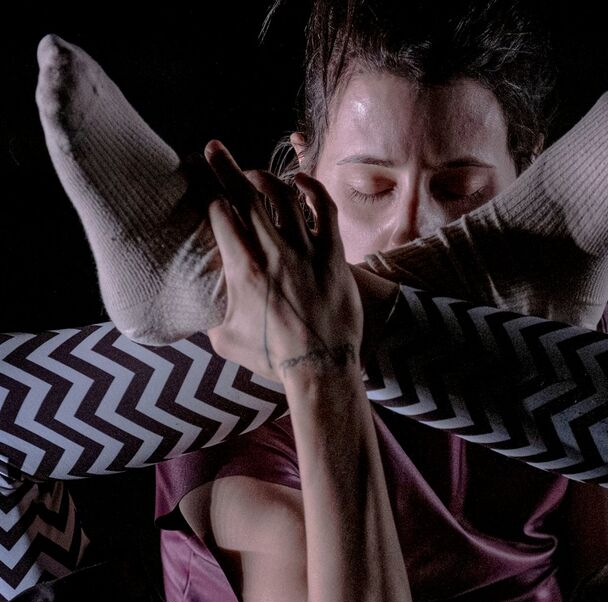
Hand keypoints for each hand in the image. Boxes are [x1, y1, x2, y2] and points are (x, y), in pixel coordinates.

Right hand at [204, 139, 361, 383]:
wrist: (321, 367)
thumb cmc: (273, 358)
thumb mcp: (226, 339)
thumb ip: (212, 317)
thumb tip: (202, 309)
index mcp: (242, 269)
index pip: (218, 213)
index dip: (204, 188)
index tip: (195, 175)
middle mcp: (273, 251)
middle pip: (244, 193)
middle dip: (224, 166)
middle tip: (213, 149)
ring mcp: (306, 250)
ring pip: (284, 195)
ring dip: (265, 177)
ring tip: (253, 173)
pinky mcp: (333, 255)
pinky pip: (325, 210)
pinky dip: (313, 189)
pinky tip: (301, 181)